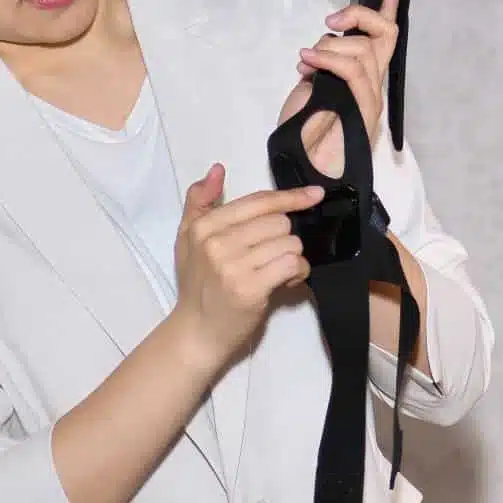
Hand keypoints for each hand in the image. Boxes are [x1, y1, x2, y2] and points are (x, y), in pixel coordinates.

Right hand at [171, 164, 321, 363]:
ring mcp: (233, 266)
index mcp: (205, 226)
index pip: (258, 202)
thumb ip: (200, 202)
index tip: (315, 195)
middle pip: (279, 222)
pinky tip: (285, 282)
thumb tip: (217, 169)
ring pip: (289, 243)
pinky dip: (297, 272)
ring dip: (292, 258)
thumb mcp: (187, 239)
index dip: (290, 197)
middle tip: (273, 257)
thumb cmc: (197, 284)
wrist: (197, 332)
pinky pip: (292, 264)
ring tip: (277, 272)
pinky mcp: (251, 288)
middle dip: (285, 239)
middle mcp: (217, 242)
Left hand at [278, 0, 402, 177]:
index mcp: (364, 79)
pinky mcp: (363, 111)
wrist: (305, 170)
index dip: (388, 9)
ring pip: (362, 50)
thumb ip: (325, 65)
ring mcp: (371, 98)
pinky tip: (307, 62)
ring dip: (329, 47)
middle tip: (331, 22)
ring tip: (306, 62)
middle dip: (359, 16)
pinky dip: (328, 59)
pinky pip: (353, 72)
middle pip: (383, 34)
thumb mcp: (310, 87)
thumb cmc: (303, 134)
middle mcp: (374, 86)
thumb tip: (324, 48)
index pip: (384, 38)